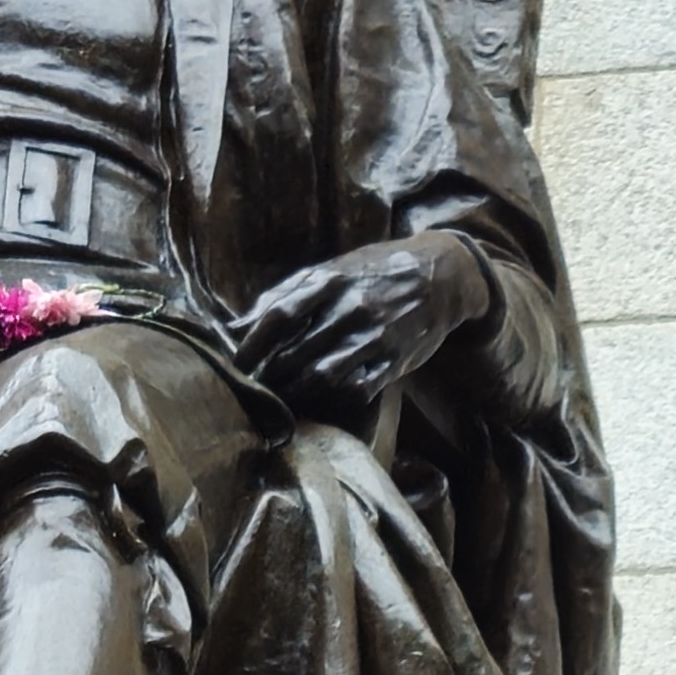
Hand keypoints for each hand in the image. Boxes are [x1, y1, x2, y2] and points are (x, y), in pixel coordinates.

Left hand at [238, 234, 491, 433]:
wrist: (441, 274)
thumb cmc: (375, 272)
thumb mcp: (332, 269)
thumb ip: (286, 294)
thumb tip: (235, 326)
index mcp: (330, 279)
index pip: (279, 314)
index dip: (252, 344)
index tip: (234, 366)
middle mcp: (350, 306)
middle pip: (296, 352)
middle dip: (270, 377)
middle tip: (253, 392)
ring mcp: (374, 335)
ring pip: (323, 375)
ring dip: (295, 394)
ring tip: (280, 402)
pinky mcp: (394, 360)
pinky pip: (357, 389)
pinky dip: (332, 402)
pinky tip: (318, 405)